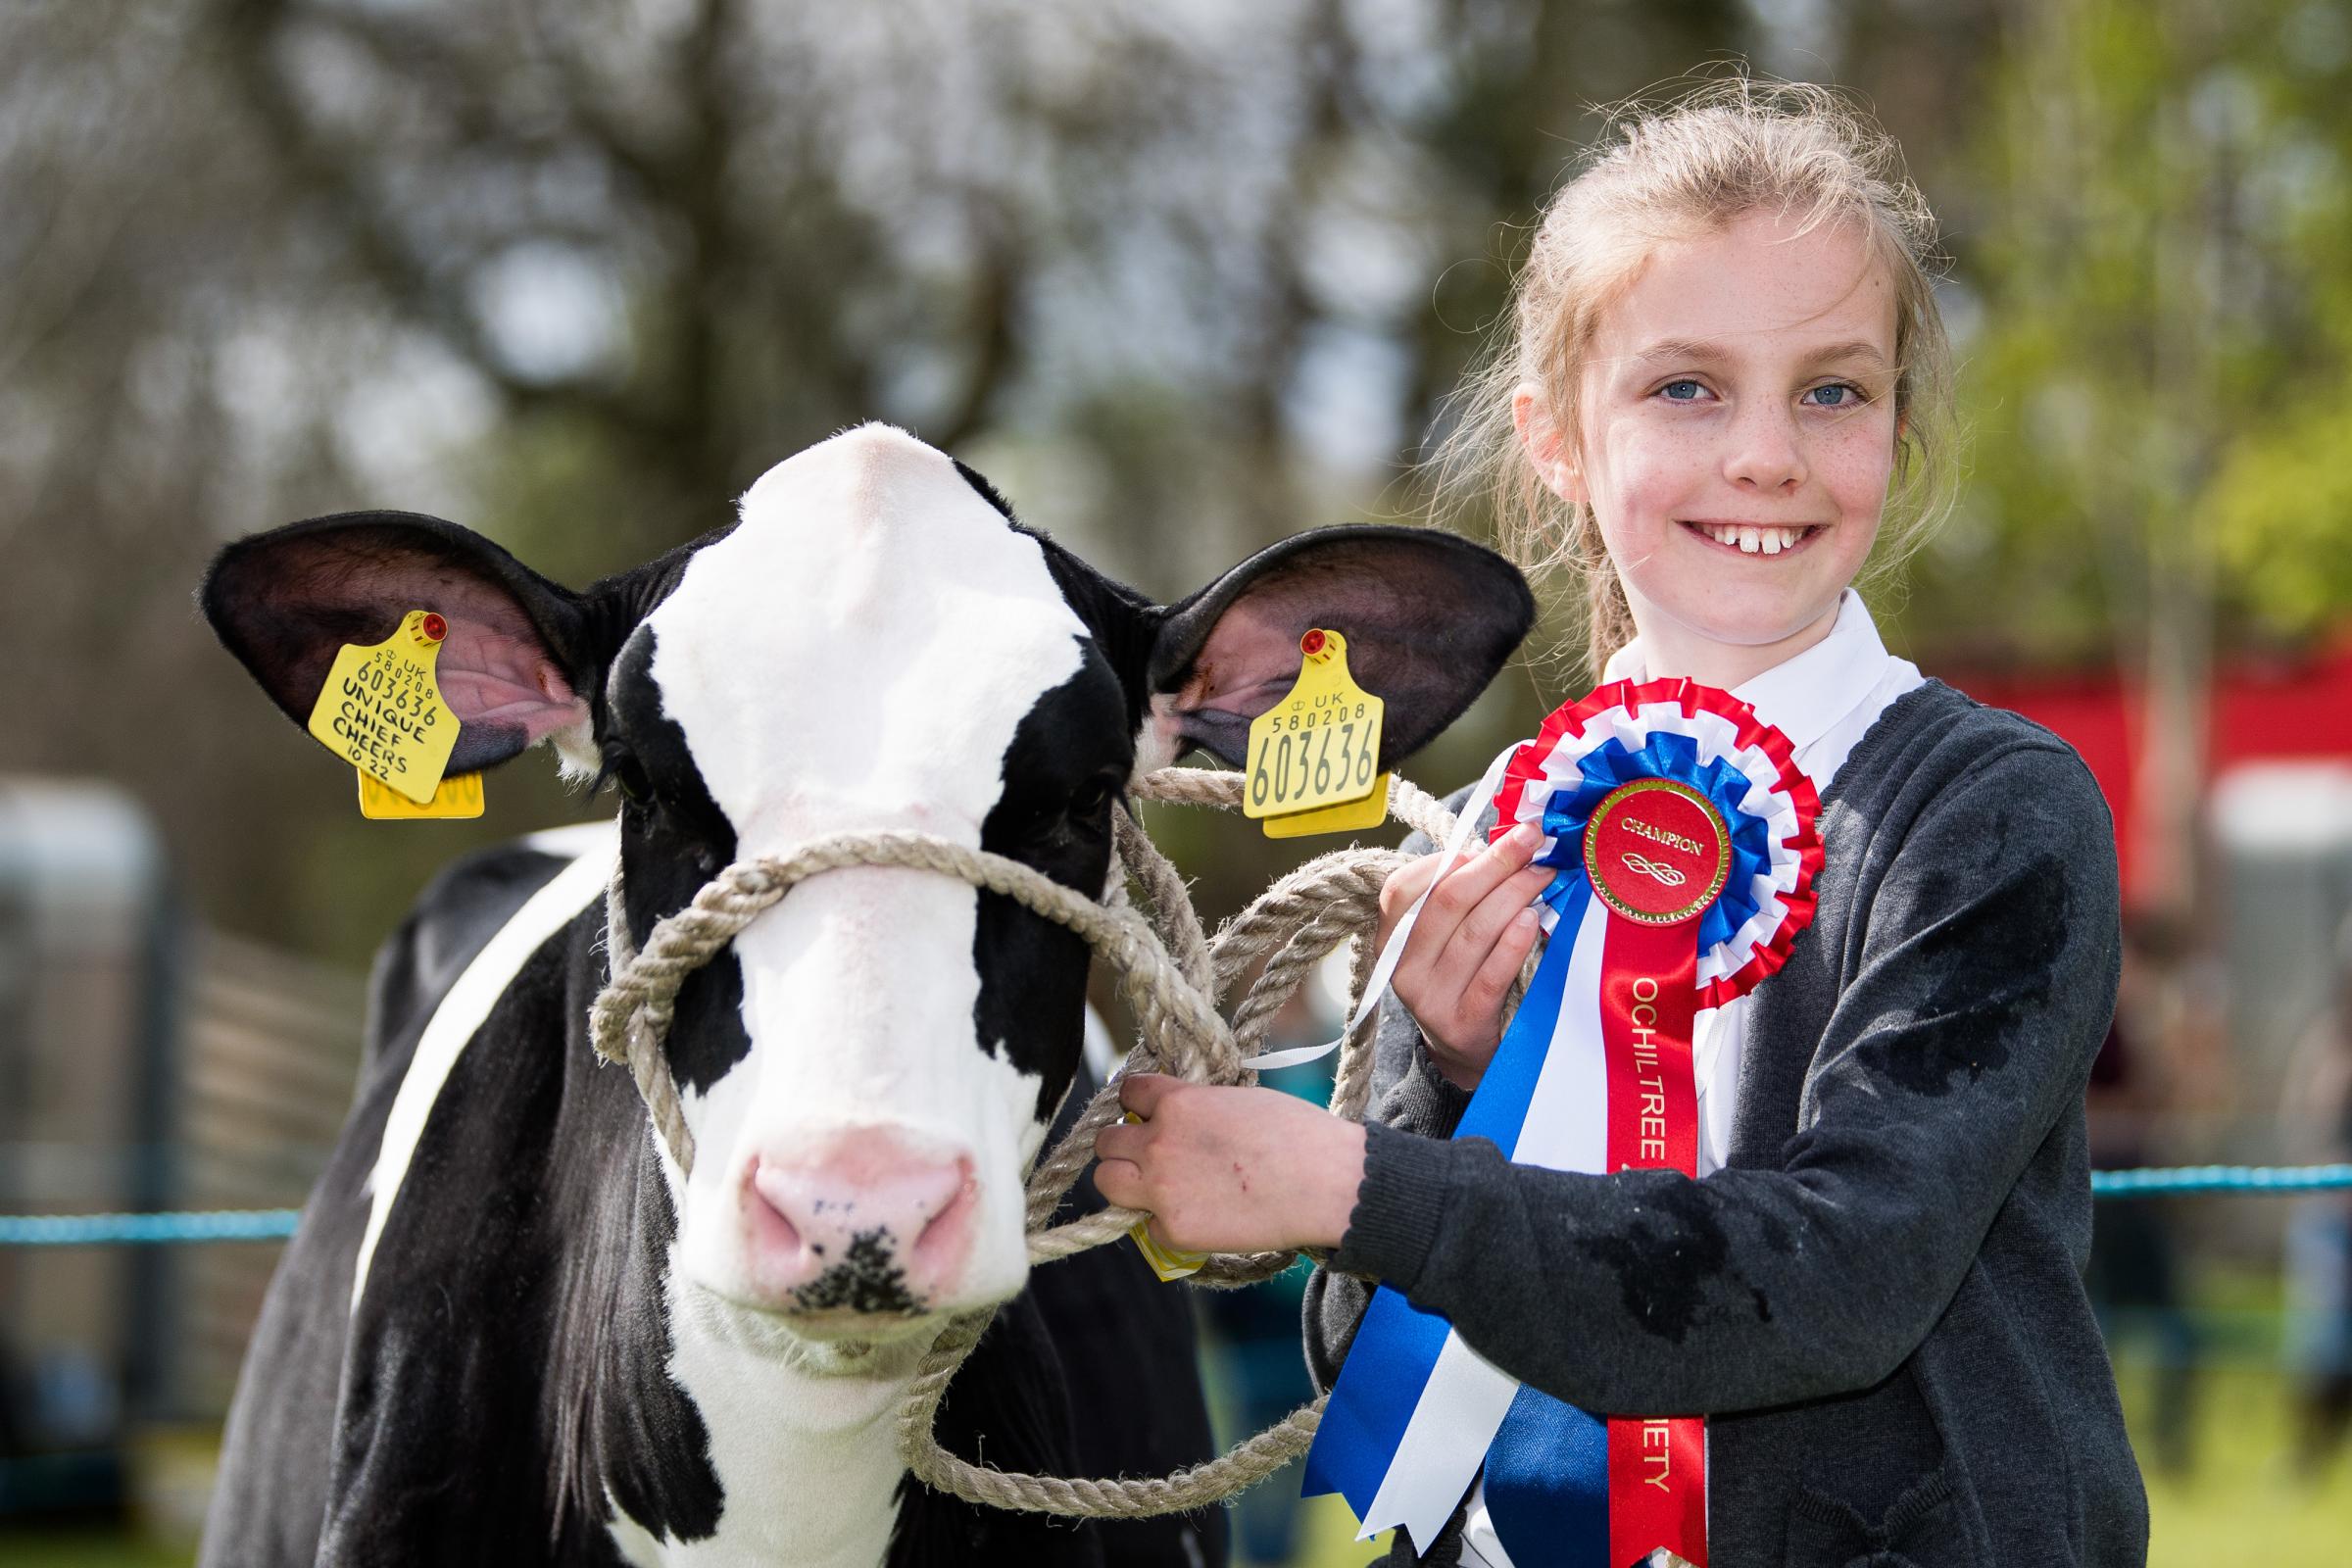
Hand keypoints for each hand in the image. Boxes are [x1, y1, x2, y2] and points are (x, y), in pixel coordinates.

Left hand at [1092, 1074, 1366, 1253]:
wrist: (1325, 1184)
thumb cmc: (1295, 1134)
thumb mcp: (1236, 1099)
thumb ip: (1195, 1106)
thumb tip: (1176, 1117)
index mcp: (1176, 1102)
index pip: (1127, 1092)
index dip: (1138, 1104)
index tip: (1148, 1114)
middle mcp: (1158, 1144)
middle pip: (1105, 1142)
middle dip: (1122, 1146)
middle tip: (1146, 1154)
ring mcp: (1162, 1190)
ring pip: (1107, 1182)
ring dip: (1124, 1181)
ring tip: (1151, 1186)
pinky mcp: (1174, 1230)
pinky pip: (1147, 1226)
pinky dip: (1165, 1223)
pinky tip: (1197, 1216)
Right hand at [1376, 822, 1550, 1092]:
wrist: (1463, 1053)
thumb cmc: (1459, 978)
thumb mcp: (1441, 941)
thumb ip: (1455, 899)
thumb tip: (1502, 844)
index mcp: (1390, 941)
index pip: (1402, 887)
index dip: (1447, 858)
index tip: (1488, 842)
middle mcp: (1403, 969)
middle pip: (1448, 901)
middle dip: (1495, 863)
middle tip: (1532, 840)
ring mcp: (1431, 999)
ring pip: (1474, 932)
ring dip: (1514, 894)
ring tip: (1543, 875)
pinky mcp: (1464, 1023)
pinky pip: (1492, 975)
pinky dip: (1514, 942)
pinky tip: (1531, 919)